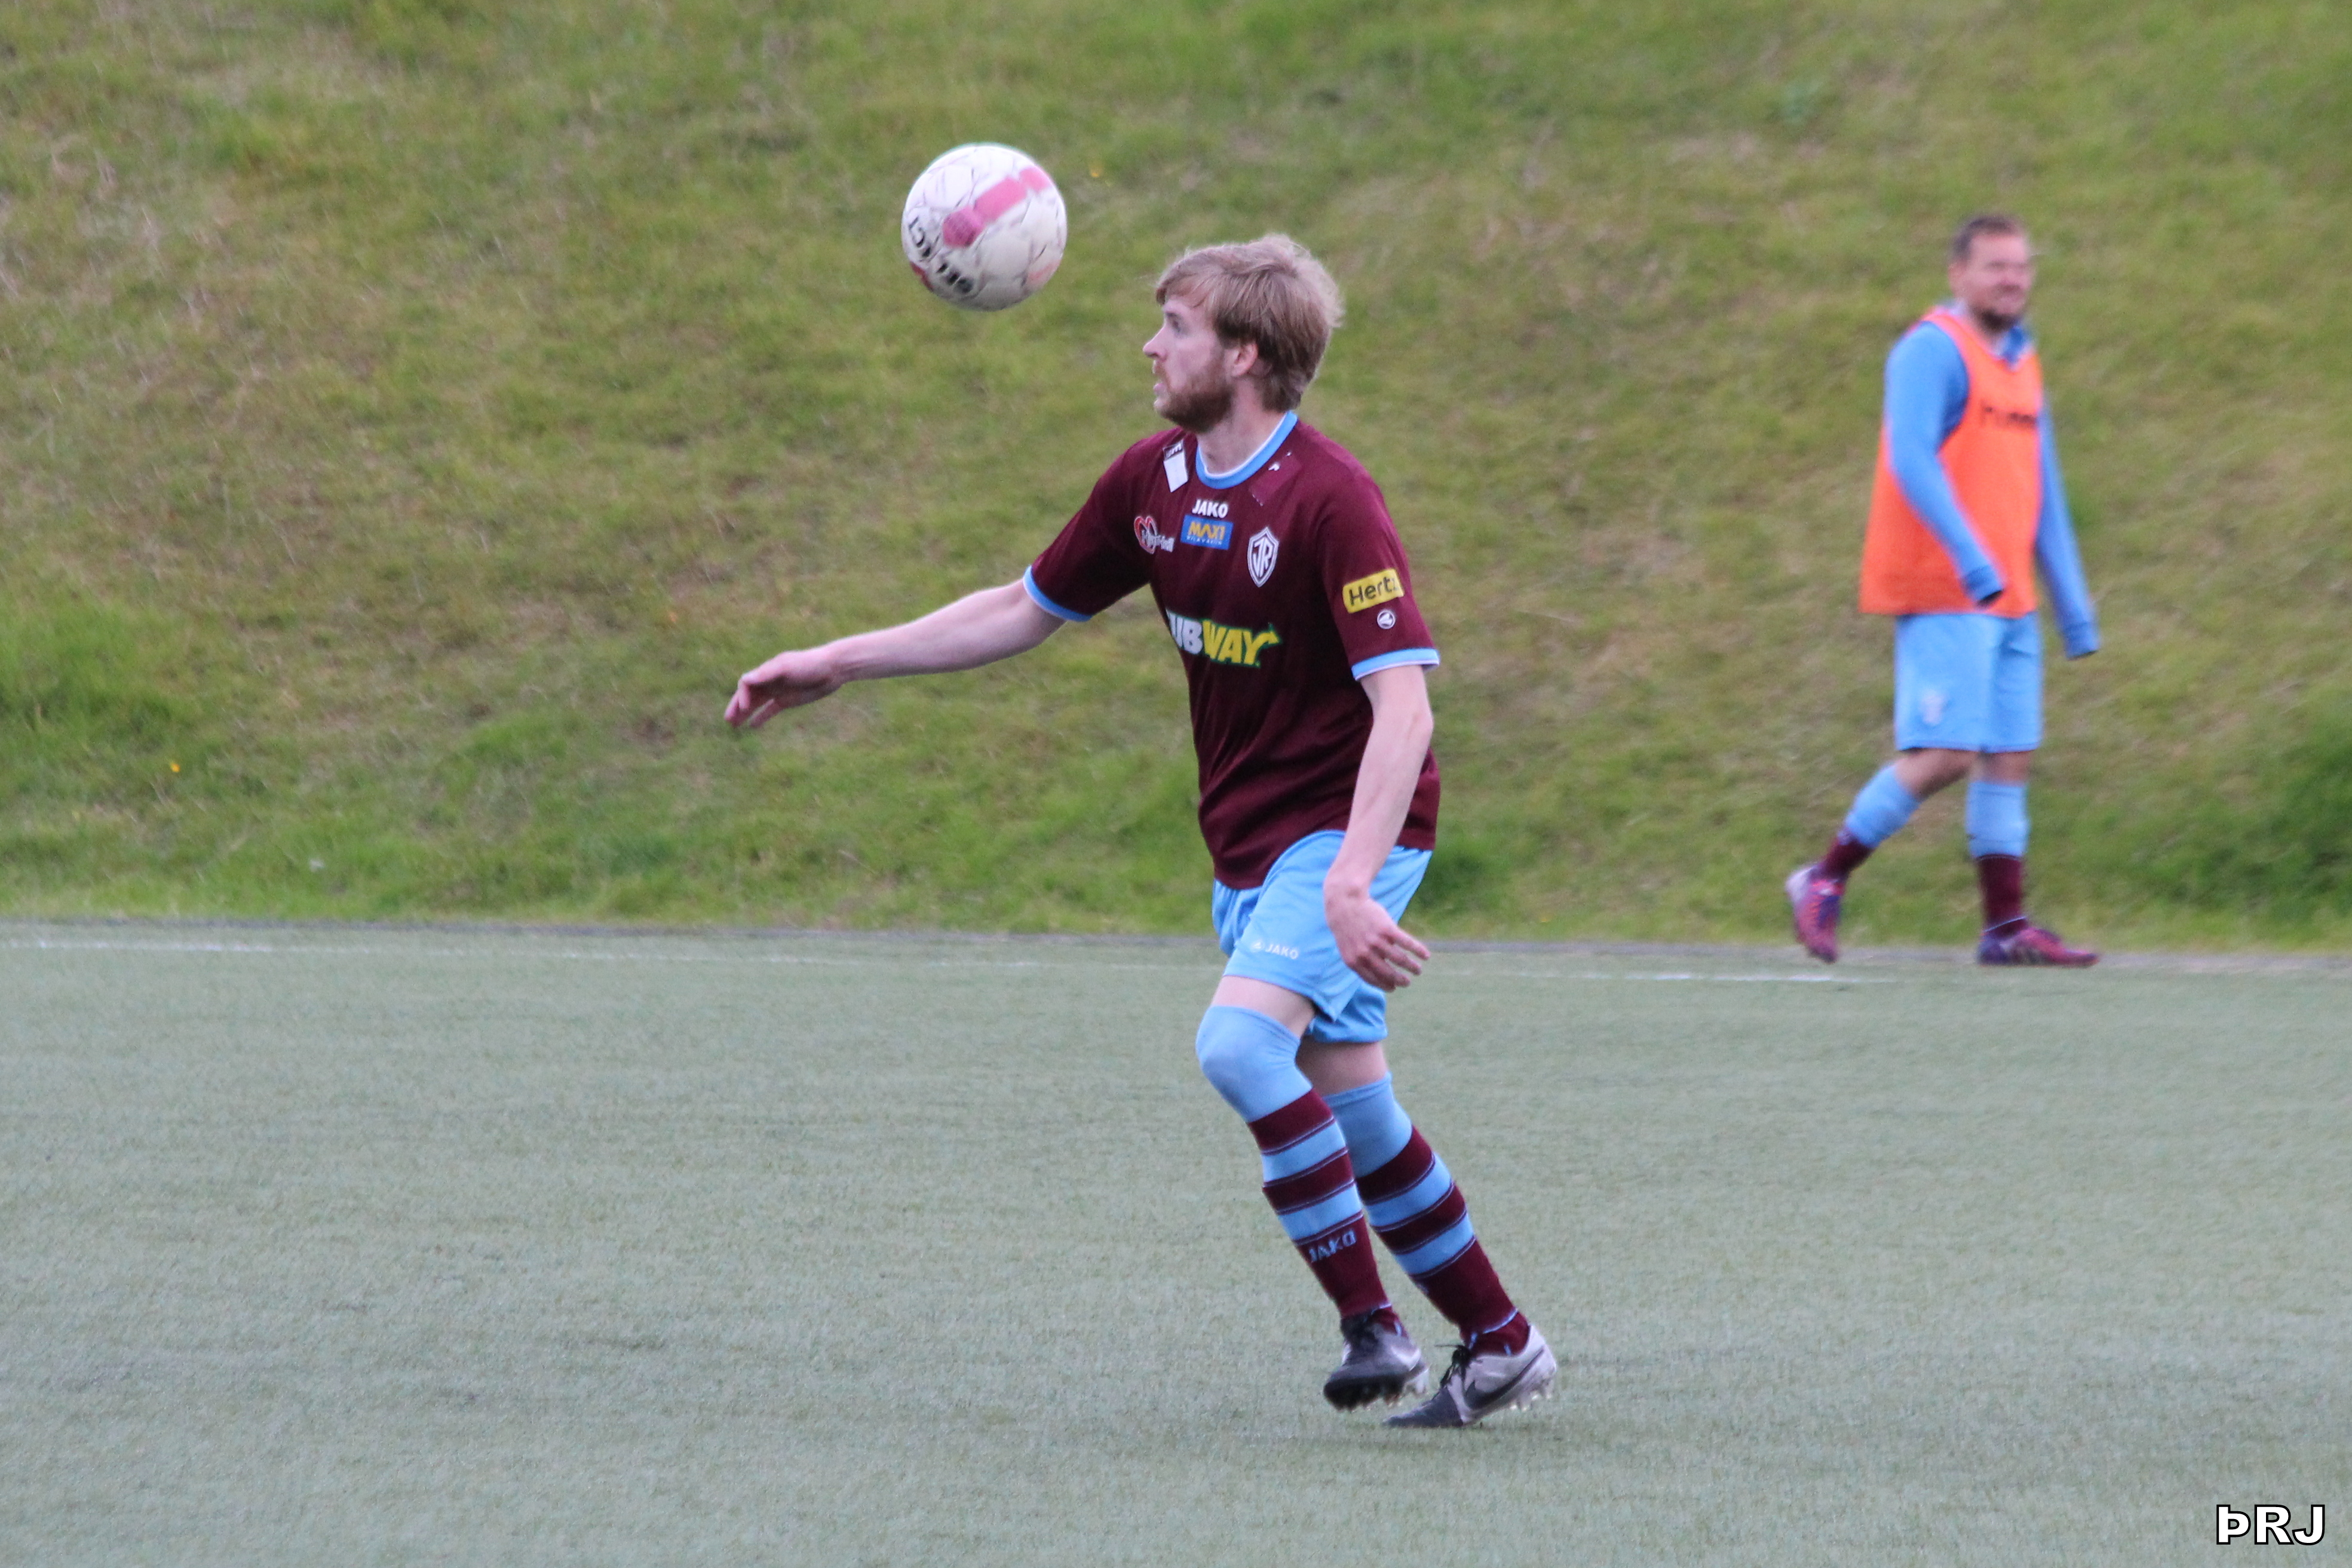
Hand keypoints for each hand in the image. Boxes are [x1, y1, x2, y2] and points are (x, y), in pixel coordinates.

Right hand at [725, 648, 844, 727]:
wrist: (832, 669)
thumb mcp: (786, 667)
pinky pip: (770, 710)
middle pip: (747, 695)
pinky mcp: (787, 700)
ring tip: (734, 726)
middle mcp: (769, 681)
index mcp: (766, 671)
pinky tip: (753, 726)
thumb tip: (744, 679)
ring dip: (744, 713)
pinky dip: (761, 717)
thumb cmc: (809, 664)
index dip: (741, 696)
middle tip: (727, 720)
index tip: (745, 708)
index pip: (746, 684)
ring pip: (756, 704)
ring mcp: (777, 691)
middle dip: (736, 707)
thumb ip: (765, 674)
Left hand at [1325, 880, 1428, 991]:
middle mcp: (1365, 954)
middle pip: (1389, 973)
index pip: (1373, 979)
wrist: (1344, 903)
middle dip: (1401, 980)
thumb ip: (1360, 962)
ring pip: (1400, 959)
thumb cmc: (1347, 928)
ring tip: (1418, 970)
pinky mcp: (1387, 929)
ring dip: (1412, 967)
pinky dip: (1418, 950)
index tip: (1394, 988)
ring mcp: (1376, 941)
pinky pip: (1407, 943)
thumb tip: (1377, 976)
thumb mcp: (1347, 948)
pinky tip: (1426, 955)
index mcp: (1354, 961)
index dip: (1385, 985)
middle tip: (1408, 982)